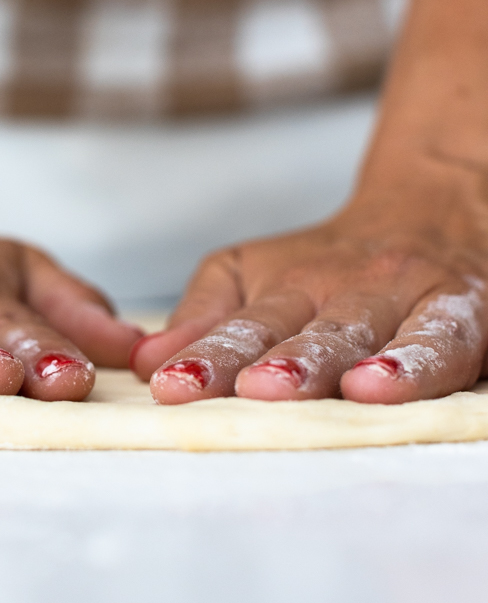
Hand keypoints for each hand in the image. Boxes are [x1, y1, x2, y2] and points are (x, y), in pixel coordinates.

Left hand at [130, 175, 487, 404]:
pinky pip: (437, 339)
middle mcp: (337, 288)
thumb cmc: (334, 267)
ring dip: (314, 362)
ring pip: (353, 333)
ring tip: (279, 389)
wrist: (440, 212)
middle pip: (290, 331)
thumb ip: (206, 317)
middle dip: (250, 362)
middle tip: (216, 390)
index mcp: (281, 286)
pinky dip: (410, 365)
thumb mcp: (256, 276)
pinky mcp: (459, 312)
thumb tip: (147, 361)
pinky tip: (379, 388)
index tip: (165, 387)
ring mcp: (399, 297)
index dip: (202, 356)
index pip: (238, 327)